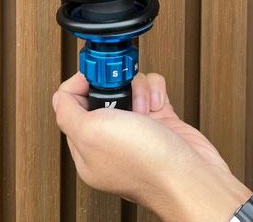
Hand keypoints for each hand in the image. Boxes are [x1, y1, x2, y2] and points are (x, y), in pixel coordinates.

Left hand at [52, 72, 251, 221]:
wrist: (190, 177)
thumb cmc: (145, 163)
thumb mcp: (91, 134)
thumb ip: (68, 112)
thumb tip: (62, 95)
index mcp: (87, 149)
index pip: (70, 105)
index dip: (80, 84)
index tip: (94, 75)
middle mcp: (111, 140)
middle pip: (102, 92)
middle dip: (114, 83)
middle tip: (122, 86)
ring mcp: (137, 130)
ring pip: (129, 88)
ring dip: (138, 88)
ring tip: (144, 106)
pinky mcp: (161, 122)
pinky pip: (153, 91)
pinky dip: (156, 91)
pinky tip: (159, 105)